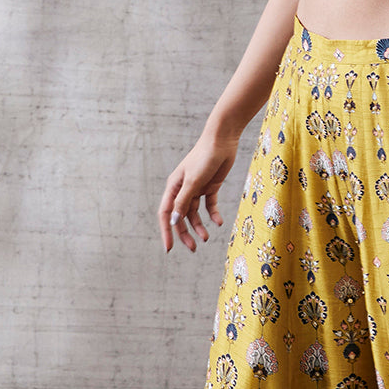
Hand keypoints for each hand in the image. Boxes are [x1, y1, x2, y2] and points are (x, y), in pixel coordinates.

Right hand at [159, 126, 237, 252]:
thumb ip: (183, 202)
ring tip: (207, 238)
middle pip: (181, 217)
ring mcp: (197, 189)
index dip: (167, 232)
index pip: (166, 214)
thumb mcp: (193, 182)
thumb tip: (174, 221)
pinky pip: (209, 205)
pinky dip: (213, 215)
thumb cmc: (205, 157)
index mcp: (173, 187)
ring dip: (200, 226)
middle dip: (185, 233)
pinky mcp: (211, 187)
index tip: (169, 248)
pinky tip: (219, 223)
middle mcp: (183, 189)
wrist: (222, 140)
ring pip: (195, 214)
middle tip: (194, 248)